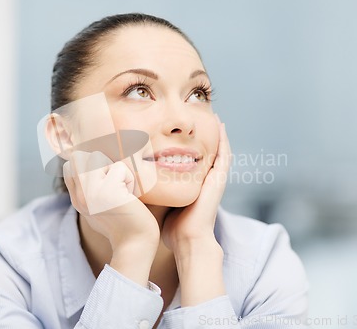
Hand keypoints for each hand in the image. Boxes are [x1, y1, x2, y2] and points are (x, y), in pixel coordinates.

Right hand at [63, 150, 159, 253]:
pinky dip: (129, 179)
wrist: (136, 245)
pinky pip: (118, 168)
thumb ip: (91, 190)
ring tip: (123, 190)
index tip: (106, 179)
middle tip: (114, 182)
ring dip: (116, 170)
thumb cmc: (125, 224)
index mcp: (76, 199)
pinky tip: (131, 196)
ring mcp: (90, 194)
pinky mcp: (107, 193)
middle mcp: (79, 196)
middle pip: (79, 157)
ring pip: (98, 157)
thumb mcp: (100, 206)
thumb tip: (91, 165)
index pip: (70, 165)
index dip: (89, 164)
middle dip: (100, 162)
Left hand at [162, 115, 231, 253]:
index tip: (184, 130)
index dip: (191, 144)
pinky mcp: (219, 181)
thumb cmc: (172, 228)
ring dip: (217, 134)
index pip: (194, 160)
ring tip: (214, 115)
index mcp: (195, 186)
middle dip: (204, 134)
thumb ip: (154, 193)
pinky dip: (224, 141)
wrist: (187, 241)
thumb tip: (132, 184)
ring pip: (219, 151)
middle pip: (207, 152)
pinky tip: (221, 127)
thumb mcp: (162, 204)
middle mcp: (207, 181)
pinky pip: (224, 157)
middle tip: (201, 115)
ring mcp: (215, 181)